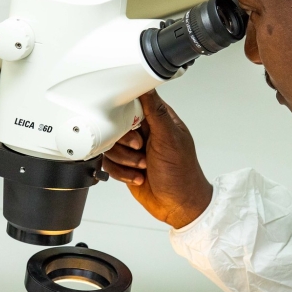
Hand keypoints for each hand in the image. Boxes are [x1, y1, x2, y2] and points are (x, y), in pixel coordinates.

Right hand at [103, 90, 212, 227]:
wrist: (178, 205)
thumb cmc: (182, 173)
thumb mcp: (169, 139)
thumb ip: (155, 111)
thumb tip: (145, 86)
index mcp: (158, 119)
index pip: (133, 103)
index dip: (126, 114)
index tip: (130, 126)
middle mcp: (145, 132)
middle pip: (116, 125)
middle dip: (126, 143)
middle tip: (140, 149)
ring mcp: (134, 150)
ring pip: (110, 145)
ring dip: (125, 160)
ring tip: (142, 166)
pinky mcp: (125, 165)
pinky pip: (109, 163)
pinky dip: (122, 172)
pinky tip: (138, 176)